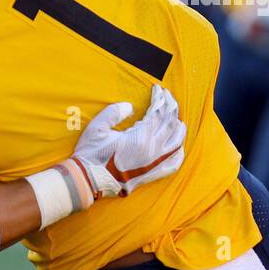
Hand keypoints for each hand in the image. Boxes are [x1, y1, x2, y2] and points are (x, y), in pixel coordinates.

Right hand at [71, 86, 186, 197]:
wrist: (89, 181)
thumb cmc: (91, 154)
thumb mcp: (97, 128)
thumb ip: (114, 112)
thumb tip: (129, 107)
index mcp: (140, 137)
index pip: (158, 112)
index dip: (159, 98)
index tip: (157, 88)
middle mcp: (152, 150)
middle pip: (170, 123)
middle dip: (171, 106)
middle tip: (167, 96)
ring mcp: (154, 163)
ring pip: (176, 142)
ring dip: (179, 127)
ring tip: (177, 118)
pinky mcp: (152, 174)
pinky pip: (173, 164)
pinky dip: (179, 153)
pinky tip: (178, 146)